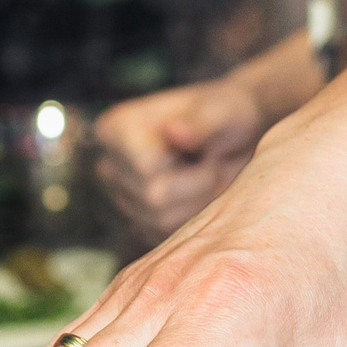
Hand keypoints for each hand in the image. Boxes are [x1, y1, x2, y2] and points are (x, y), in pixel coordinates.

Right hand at [93, 77, 270, 241]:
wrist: (236, 139)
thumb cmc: (227, 115)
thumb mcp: (223, 110)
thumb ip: (202, 121)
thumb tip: (174, 131)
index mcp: (116, 128)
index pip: (147, 168)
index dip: (188, 166)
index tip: (202, 147)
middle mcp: (110, 163)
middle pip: (153, 198)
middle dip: (196, 185)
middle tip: (211, 162)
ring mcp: (122, 196)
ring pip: (160, 221)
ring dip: (197, 202)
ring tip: (206, 176)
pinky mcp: (139, 223)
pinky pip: (165, 236)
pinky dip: (191, 220)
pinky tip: (198, 194)